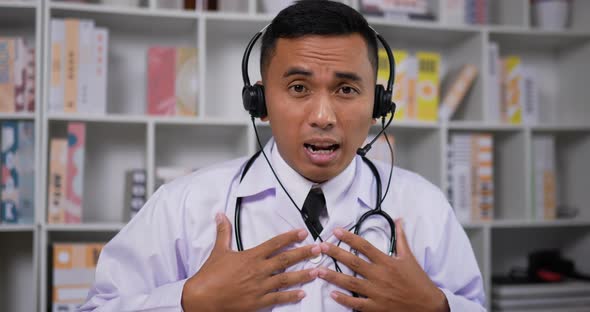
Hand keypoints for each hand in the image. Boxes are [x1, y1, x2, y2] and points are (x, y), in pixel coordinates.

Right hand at [181, 213, 320, 311]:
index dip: (290, 237)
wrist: (202, 298)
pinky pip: (278, 298)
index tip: (303, 232)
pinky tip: (302, 293)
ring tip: (317, 271)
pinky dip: (291, 296)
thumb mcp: (218, 251)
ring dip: (303, 275)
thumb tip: (220, 214)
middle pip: (285, 259)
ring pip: (286, 279)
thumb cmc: (210, 275)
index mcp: (250, 257)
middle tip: (319, 249)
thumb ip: (223, 232)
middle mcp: (258, 270)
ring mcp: (260, 287)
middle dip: (304, 253)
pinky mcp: (258, 302)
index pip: (274, 244)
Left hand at [318, 219, 448, 311]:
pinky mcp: (376, 308)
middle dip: (335, 253)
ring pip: (350, 282)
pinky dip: (344, 299)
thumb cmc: (419, 282)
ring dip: (333, 276)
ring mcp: (377, 293)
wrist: (429, 307)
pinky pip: (356, 303)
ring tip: (318, 270)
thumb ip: (401, 239)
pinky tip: (332, 293)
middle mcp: (380, 276)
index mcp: (387, 262)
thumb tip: (399, 220)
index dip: (349, 237)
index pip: (364, 246)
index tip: (336, 231)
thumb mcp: (410, 258)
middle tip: (321, 246)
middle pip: (353, 262)